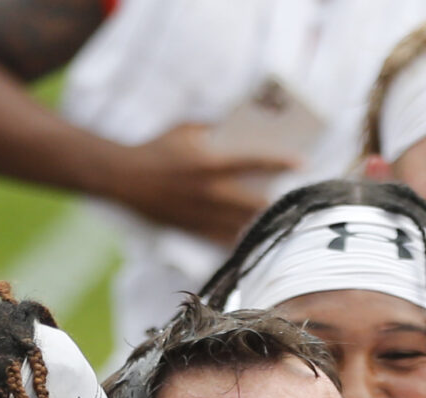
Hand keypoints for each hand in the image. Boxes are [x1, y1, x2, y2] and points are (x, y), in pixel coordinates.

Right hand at [103, 122, 297, 243]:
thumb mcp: (186, 129)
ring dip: (264, 225)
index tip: (301, 162)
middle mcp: (208, 191)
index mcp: (208, 162)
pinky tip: (260, 240)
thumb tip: (247, 133)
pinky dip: (243, 239)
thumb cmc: (159, 147)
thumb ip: (216, 130)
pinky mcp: (193, 229)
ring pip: (242, 225)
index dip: (279, 162)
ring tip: (286, 223)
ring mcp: (201, 214)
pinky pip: (225, 239)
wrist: (124, 177)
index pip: (252, 161)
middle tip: (299, 202)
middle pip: (254, 202)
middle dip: (278, 203)